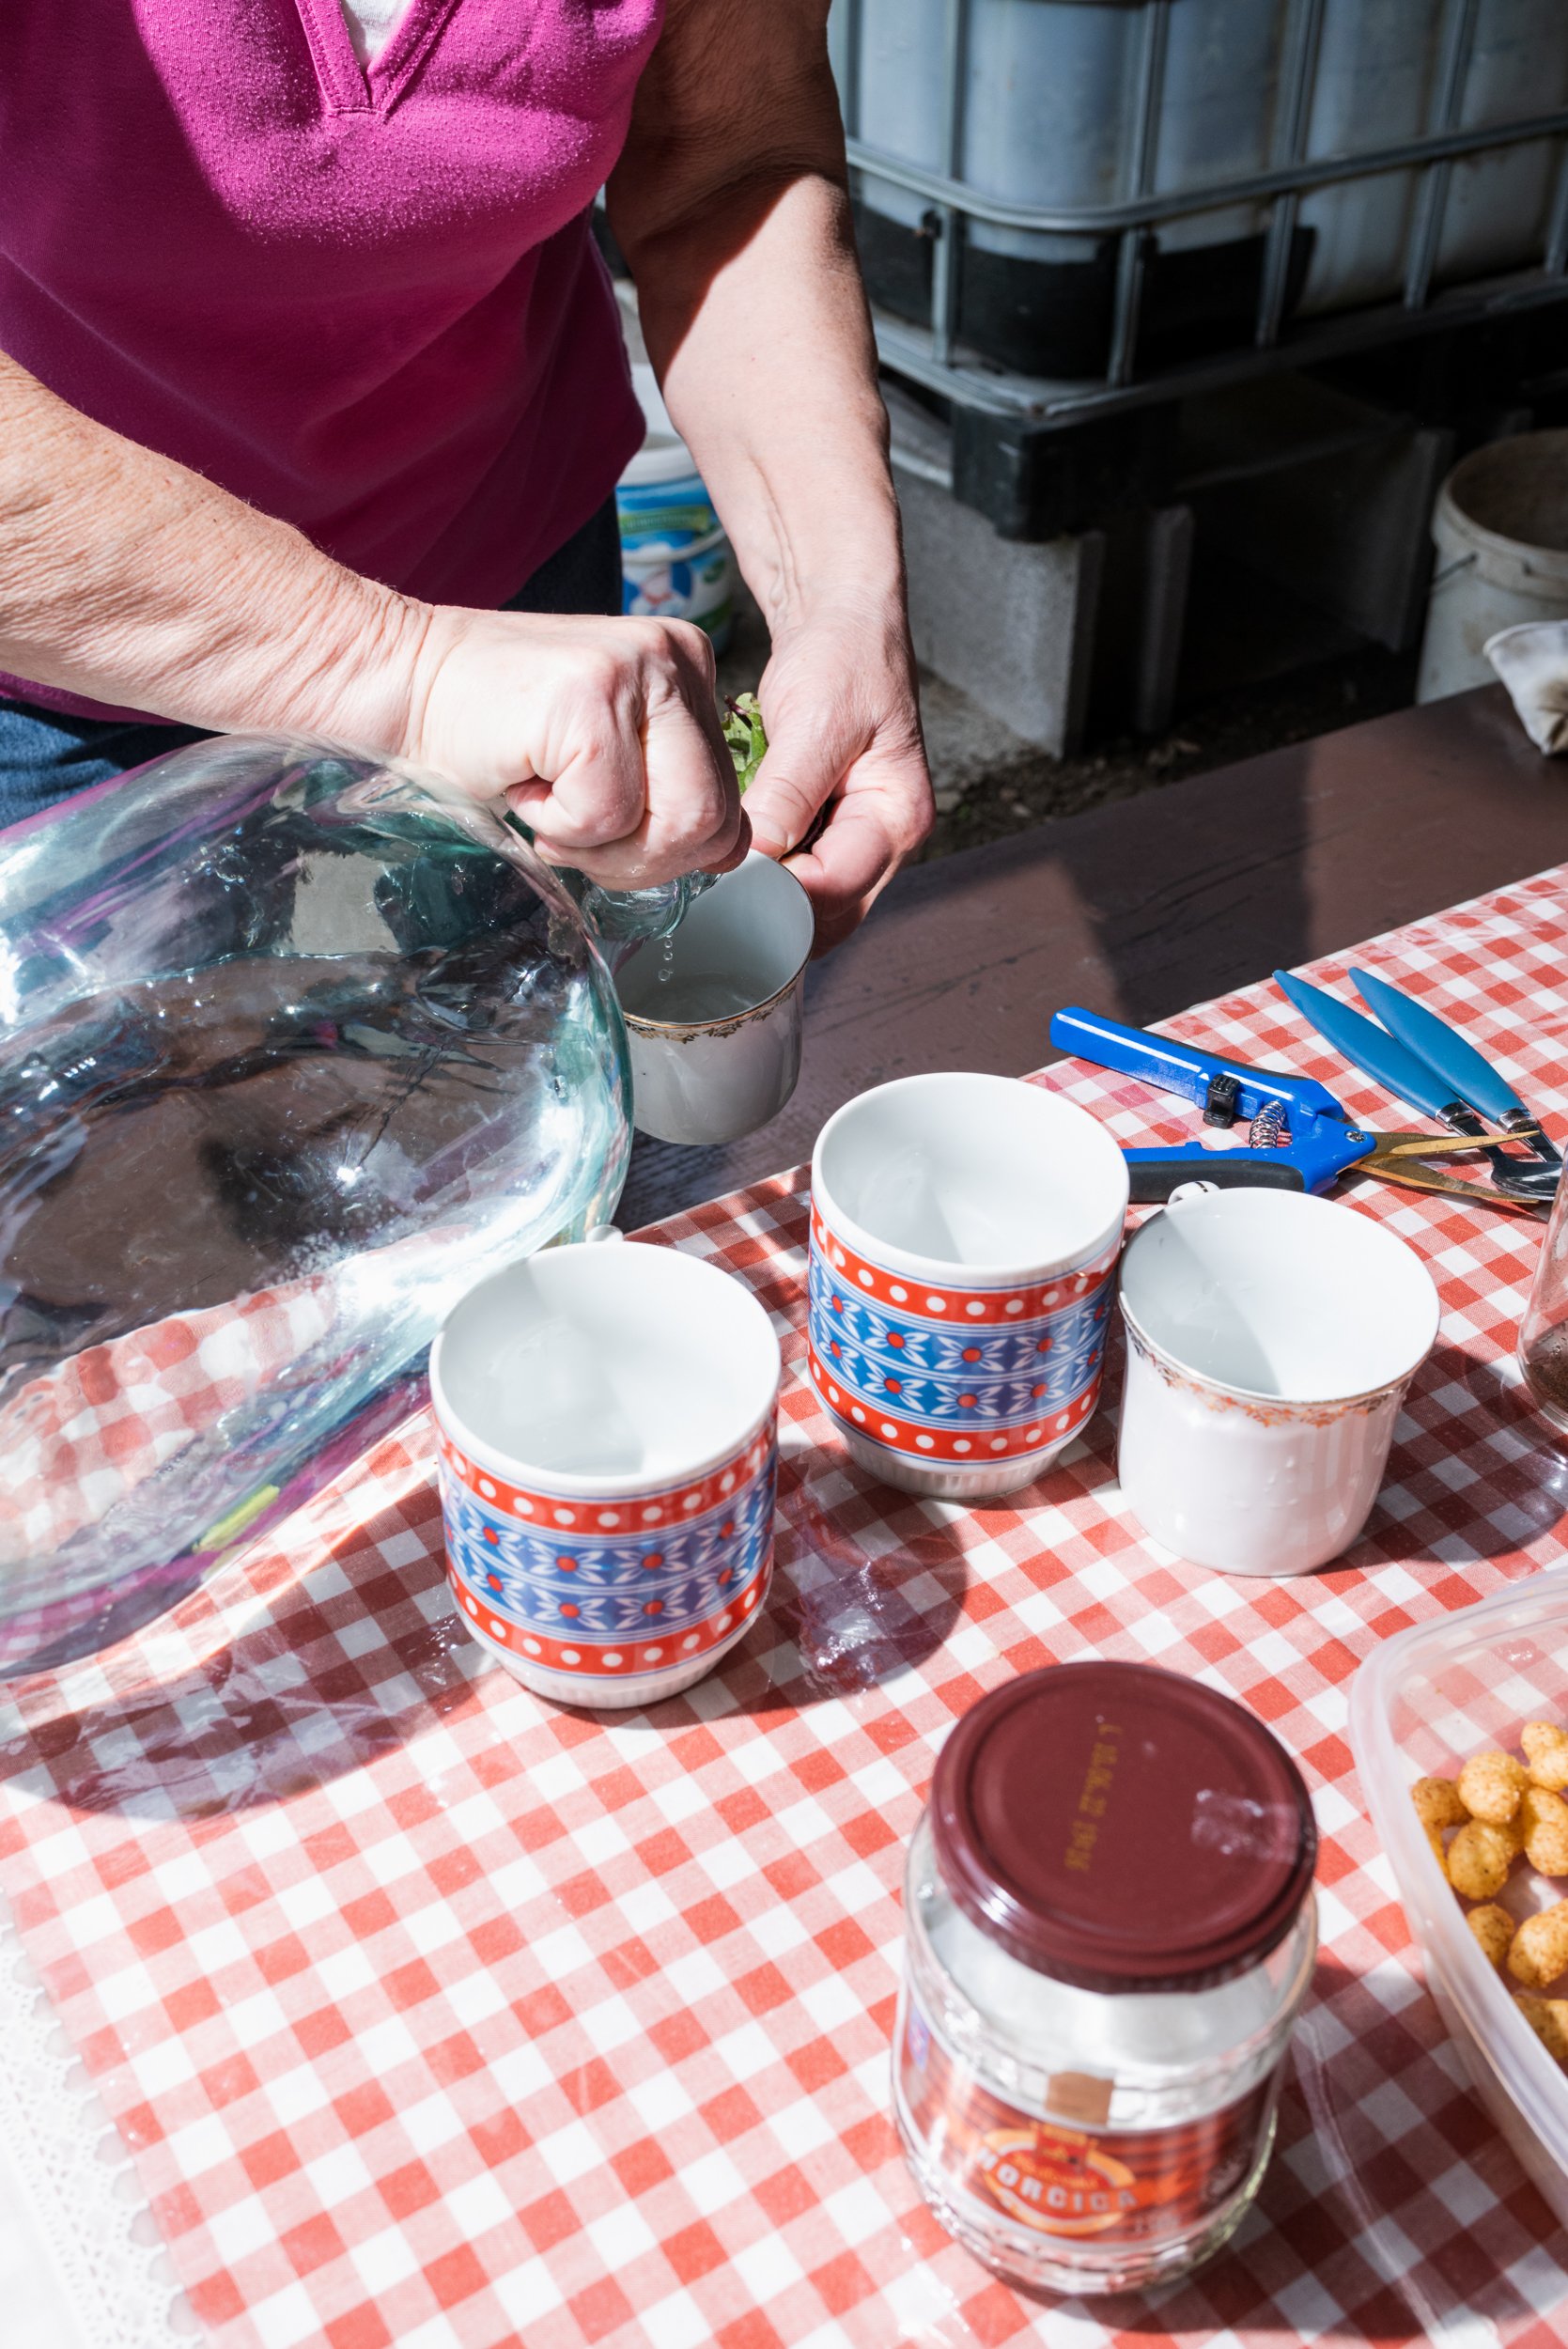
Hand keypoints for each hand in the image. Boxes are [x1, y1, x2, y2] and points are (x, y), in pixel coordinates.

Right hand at [396, 605, 746, 887]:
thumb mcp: (606, 765)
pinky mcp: (594, 696)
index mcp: (690, 672)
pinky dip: (555, 824)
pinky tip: (521, 775)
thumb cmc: (493, 733)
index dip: (661, 848)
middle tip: (569, 824)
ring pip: (679, 823)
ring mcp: (641, 669)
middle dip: (638, 857)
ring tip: (548, 798)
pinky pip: (606, 817)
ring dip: (600, 843)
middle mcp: (679, 658)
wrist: (396, 684)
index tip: (596, 819)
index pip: (730, 807)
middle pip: (715, 821)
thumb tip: (731, 855)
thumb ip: (671, 798)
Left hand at [742, 598, 931, 951]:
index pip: (833, 887)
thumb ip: (787, 793)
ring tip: (718, 879)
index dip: (776, 895)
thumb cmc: (846, 659)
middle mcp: (886, 839)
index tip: (723, 885)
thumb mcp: (817, 721)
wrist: (843, 623)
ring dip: (767, 897)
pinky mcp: (830, 830)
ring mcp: (858, 838)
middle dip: (773, 912)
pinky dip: (765, 874)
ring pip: (810, 904)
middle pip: (828, 912)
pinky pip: (796, 875)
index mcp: (898, 816)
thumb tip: (755, 857)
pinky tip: (735, 859)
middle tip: (711, 896)